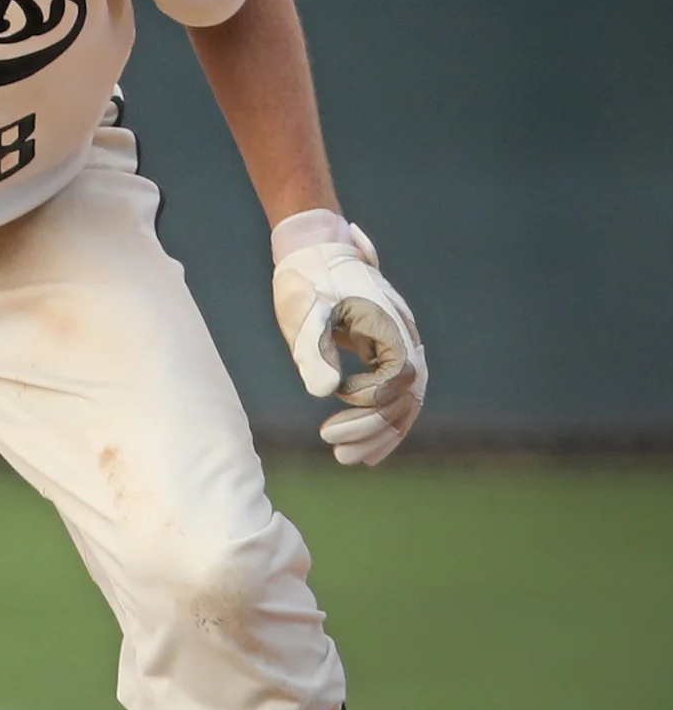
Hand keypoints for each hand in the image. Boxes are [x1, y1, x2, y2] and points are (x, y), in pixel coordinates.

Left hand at [270, 214, 426, 465]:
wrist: (313, 250)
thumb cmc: (307, 280)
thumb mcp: (304, 313)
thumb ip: (314, 349)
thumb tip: (325, 392)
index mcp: (390, 328)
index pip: (396, 382)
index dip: (369, 404)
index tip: (332, 412)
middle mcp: (404, 339)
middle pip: (405, 399)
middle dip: (374, 431)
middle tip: (338, 455)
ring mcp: (398, 347)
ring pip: (402, 402)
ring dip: (378, 433)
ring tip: (345, 458)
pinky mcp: (385, 353)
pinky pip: (393, 395)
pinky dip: (380, 421)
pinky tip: (360, 445)